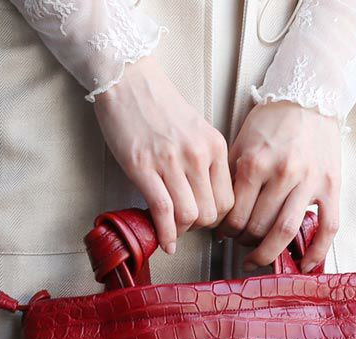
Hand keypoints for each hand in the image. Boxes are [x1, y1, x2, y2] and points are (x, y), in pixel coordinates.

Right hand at [93, 56, 233, 254]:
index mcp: (214, 147)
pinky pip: (162, 211)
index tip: (204, 222)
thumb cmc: (159, 108)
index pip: (228, 201)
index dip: (216, 220)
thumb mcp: (196, 132)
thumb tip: (204, 200)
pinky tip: (164, 242)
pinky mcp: (143, 167)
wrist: (128, 80)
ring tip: (172, 231)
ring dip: (181, 232)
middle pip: (210, 213)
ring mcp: (170, 162)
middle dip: (199, 229)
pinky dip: (165, 234)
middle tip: (186, 228)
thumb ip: (205, 163)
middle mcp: (197, 155)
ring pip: (189, 216)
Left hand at [218, 101, 340, 272]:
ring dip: (269, 251)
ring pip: (285, 232)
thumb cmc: (272, 121)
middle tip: (241, 241)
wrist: (310, 94)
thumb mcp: (240, 143)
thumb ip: (230, 178)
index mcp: (255, 163)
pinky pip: (328, 227)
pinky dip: (316, 252)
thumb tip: (218, 215)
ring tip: (260, 256)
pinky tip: (304, 265)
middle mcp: (283, 173)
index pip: (234, 215)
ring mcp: (309, 181)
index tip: (224, 234)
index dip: (226, 232)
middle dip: (244, 241)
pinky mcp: (332, 186)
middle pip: (257, 227)